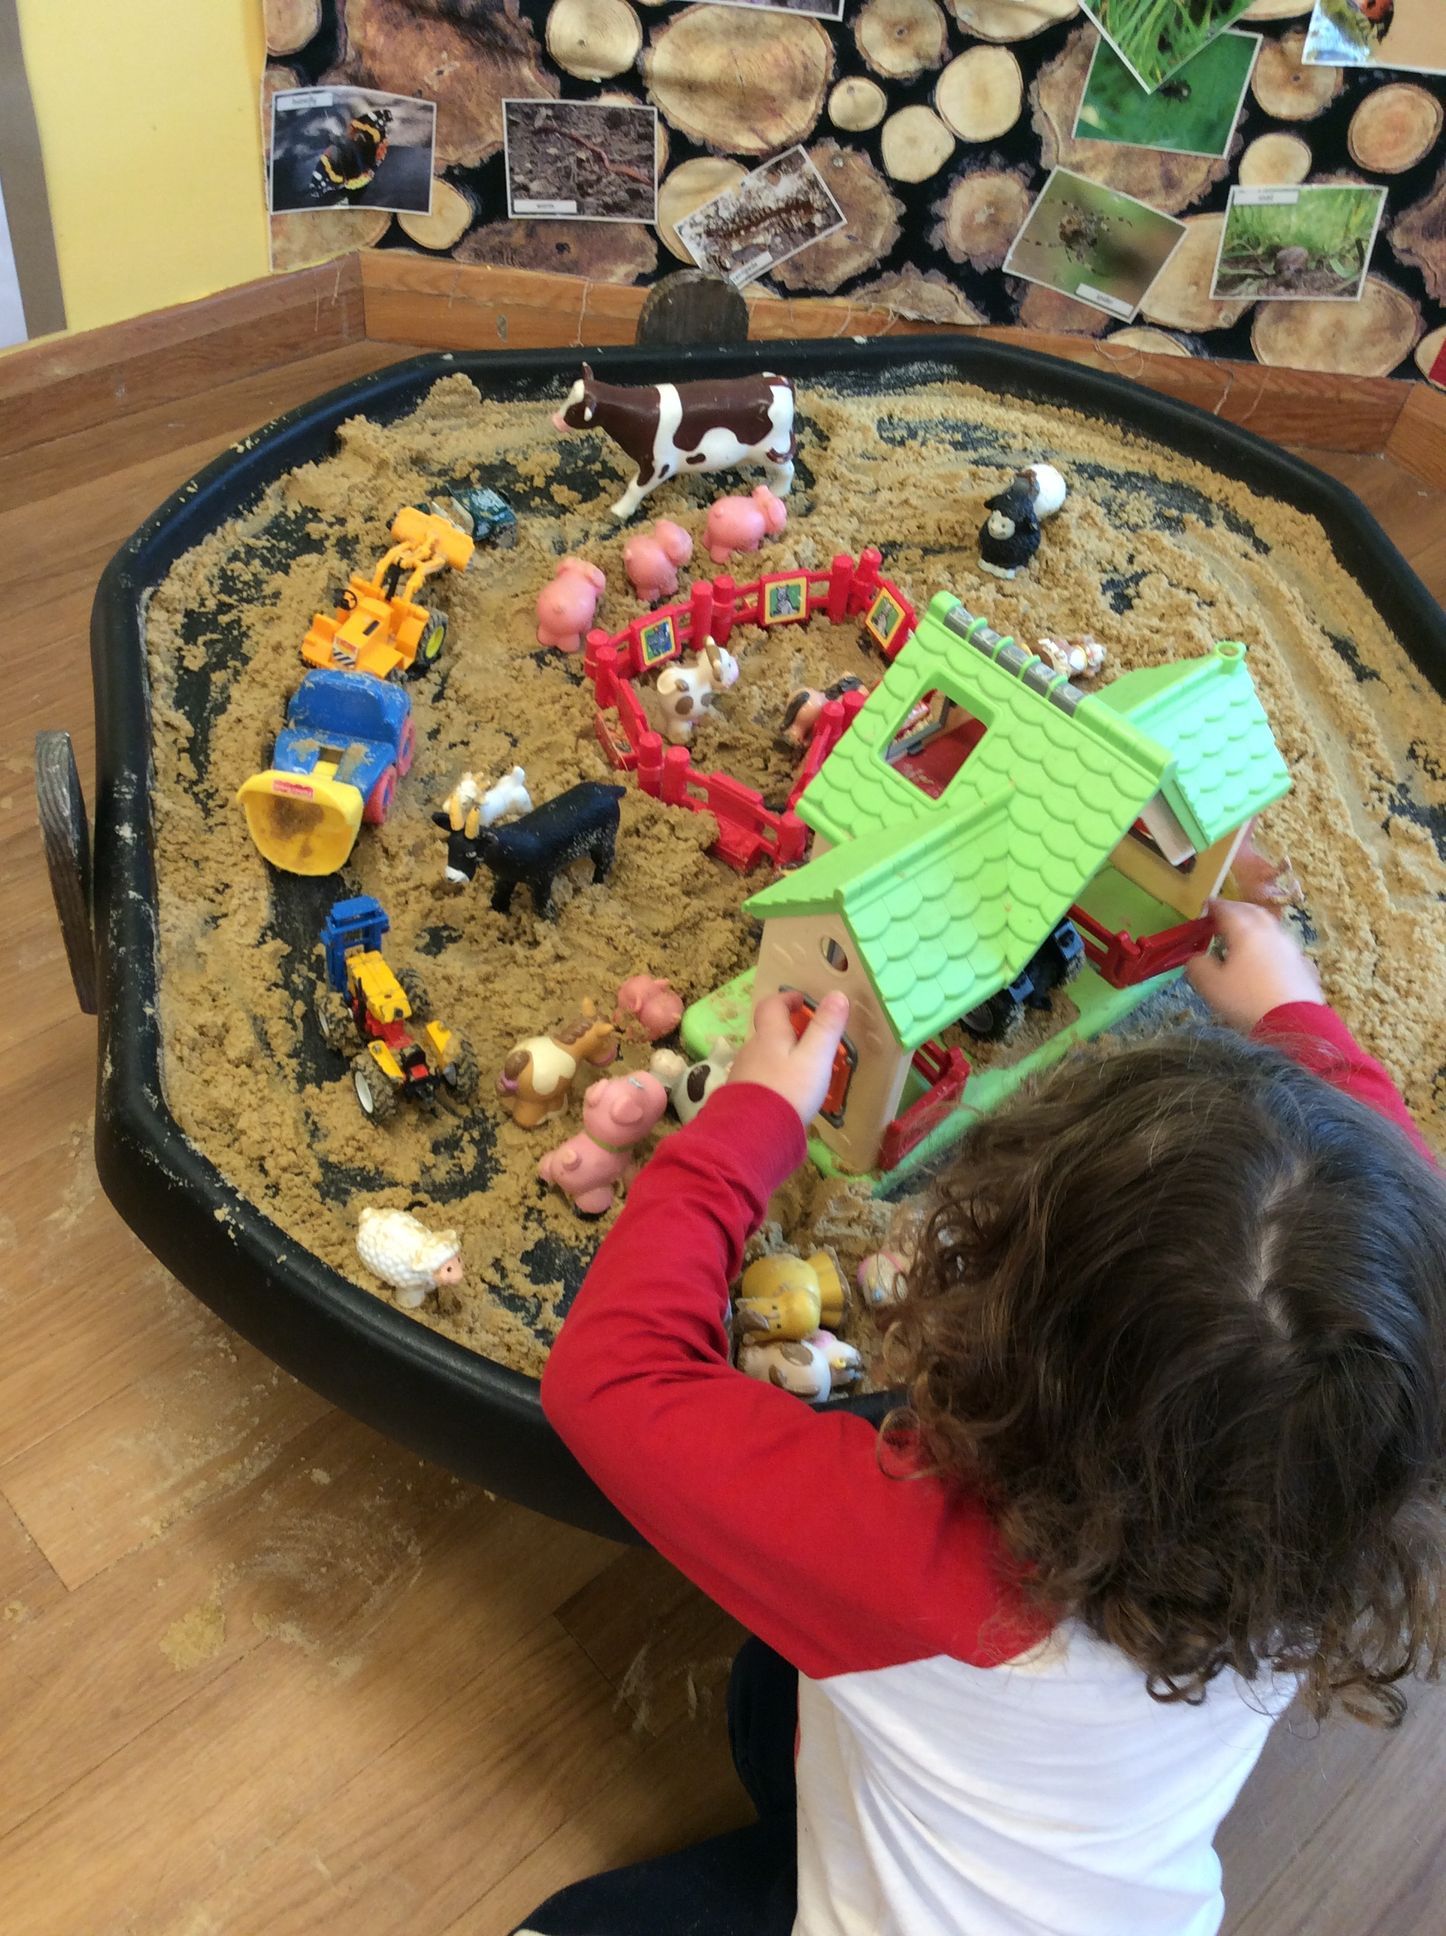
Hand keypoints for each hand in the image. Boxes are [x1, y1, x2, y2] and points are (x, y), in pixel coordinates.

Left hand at [727, 990, 849, 1128]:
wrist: (753, 1134)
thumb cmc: (789, 1090)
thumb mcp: (815, 1057)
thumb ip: (826, 1027)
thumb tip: (837, 994)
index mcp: (770, 1036)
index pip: (772, 1005)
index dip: (787, 999)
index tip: (802, 1001)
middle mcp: (751, 1049)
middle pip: (767, 1032)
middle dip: (787, 1030)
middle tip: (810, 1039)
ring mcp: (743, 1074)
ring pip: (763, 1056)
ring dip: (780, 1056)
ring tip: (802, 1069)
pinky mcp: (741, 1097)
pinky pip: (759, 1079)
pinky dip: (773, 1078)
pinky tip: (786, 1094)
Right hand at [1185, 898, 1320, 1033]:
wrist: (1294, 1022)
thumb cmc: (1247, 1001)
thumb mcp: (1211, 986)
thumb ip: (1197, 966)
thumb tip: (1195, 958)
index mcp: (1246, 932)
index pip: (1228, 910)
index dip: (1215, 906)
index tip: (1206, 906)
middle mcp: (1270, 933)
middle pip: (1253, 911)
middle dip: (1237, 909)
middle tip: (1225, 914)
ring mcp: (1290, 948)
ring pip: (1271, 927)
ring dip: (1255, 924)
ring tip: (1244, 934)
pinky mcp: (1302, 965)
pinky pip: (1283, 946)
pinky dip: (1270, 943)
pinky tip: (1266, 956)